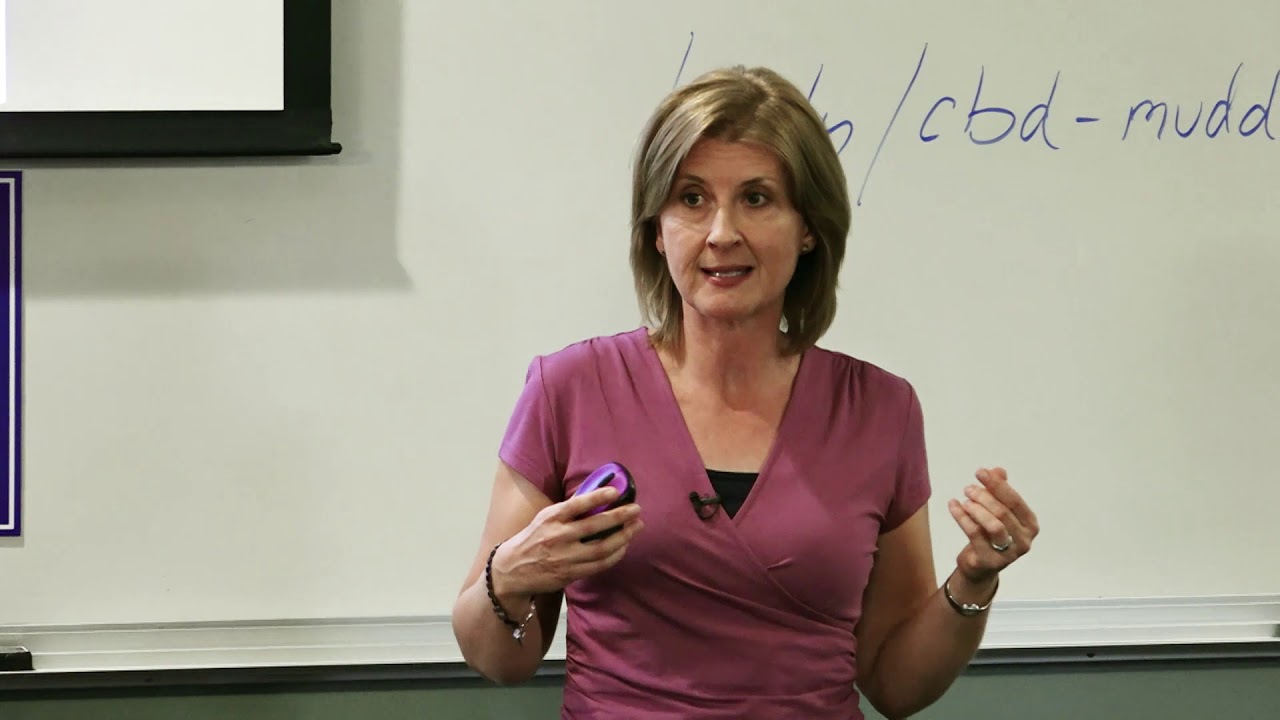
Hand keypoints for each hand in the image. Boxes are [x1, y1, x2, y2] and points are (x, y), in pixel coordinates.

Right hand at [491, 486, 643, 599]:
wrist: (512, 570)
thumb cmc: (533, 538)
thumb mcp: (545, 518)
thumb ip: (567, 511)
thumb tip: (597, 496)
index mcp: (551, 518)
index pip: (577, 504)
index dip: (598, 496)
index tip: (616, 491)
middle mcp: (558, 536)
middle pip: (595, 526)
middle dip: (620, 517)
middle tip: (636, 510)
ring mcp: (565, 557)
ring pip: (602, 547)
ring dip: (623, 537)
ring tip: (636, 527)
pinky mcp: (570, 573)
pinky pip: (599, 564)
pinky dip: (615, 555)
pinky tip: (624, 546)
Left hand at [946, 467, 1038, 585]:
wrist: (980, 565)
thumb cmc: (991, 534)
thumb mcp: (997, 511)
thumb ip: (999, 491)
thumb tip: (997, 471)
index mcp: (1030, 525)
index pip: (1015, 501)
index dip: (997, 485)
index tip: (980, 472)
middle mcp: (1024, 541)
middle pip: (1003, 512)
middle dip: (984, 496)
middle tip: (968, 488)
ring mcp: (1008, 554)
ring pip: (993, 526)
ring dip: (976, 509)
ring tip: (964, 500)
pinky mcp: (989, 561)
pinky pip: (975, 535)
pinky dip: (962, 518)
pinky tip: (953, 506)